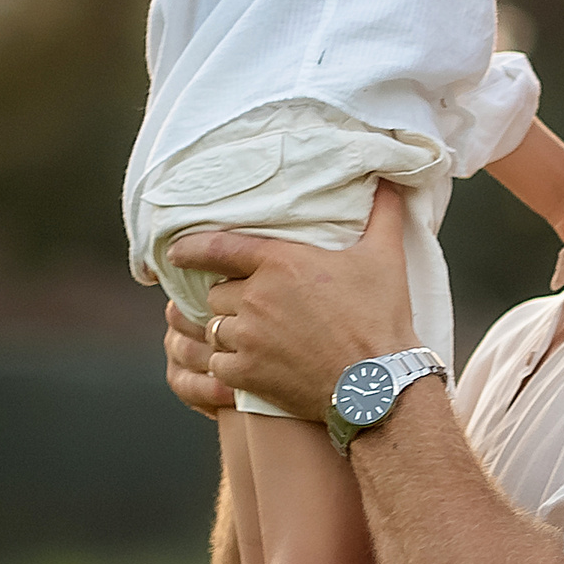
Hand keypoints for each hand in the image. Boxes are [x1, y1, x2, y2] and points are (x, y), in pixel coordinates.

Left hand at [169, 183, 421, 422]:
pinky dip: (228, 364)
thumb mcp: (386, 258)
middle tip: (256, 306)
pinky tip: (250, 365)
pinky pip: (218, 364)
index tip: (174, 251)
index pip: (216, 247)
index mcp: (280, 262)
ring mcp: (247, 337)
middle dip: (231, 298)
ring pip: (214, 328)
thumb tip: (390, 181)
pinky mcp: (246, 373)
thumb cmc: (380, 317)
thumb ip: (382, 214)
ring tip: (253, 337)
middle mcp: (255, 297)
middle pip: (217, 293)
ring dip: (229, 330)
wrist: (376, 382)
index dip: (190, 248)